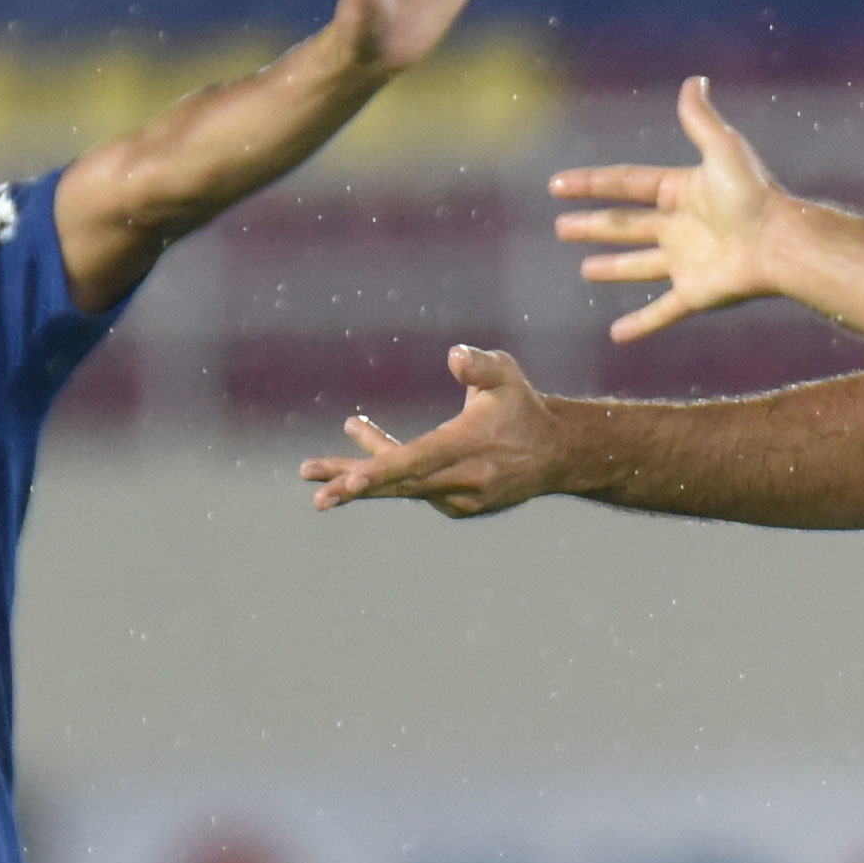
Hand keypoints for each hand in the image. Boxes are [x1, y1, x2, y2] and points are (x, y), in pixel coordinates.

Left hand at [300, 345, 580, 518]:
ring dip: (357, 474)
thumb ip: (480, 364)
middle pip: (399, 485)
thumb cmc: (522, 406)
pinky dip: (383, 472)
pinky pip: (411, 488)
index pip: (418, 461)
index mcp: (468, 446)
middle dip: (353, 487)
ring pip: (399, 486)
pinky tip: (358, 447)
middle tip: (315, 496)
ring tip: (309, 468)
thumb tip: (453, 355)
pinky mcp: (455, 506)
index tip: (349, 482)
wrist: (554, 454)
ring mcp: (459, 500)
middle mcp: (462, 479)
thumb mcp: (506, 374)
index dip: (382, 470)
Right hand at [554, 76, 792, 343]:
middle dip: (594, 226)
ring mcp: (686, 262)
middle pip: (627, 226)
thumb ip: (701, 119)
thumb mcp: (722, 148)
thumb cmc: (752, 195)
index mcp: (683, 191)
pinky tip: (617, 335)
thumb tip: (693, 80)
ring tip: (586, 271)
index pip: (627, 185)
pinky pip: (661, 311)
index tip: (558, 185)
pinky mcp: (694, 294)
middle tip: (561, 228)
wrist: (778, 242)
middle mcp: (681, 227)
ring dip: (612, 268)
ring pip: (639, 266)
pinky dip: (640, 324)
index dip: (592, 184)